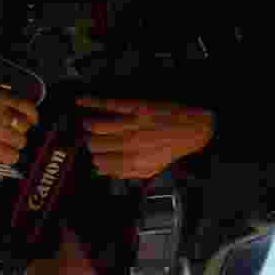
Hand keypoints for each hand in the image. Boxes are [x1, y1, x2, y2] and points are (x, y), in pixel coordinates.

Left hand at [0, 82, 38, 178]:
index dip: (8, 158)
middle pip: (19, 142)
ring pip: (24, 125)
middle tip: (5, 142)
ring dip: (21, 130)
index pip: (10, 156)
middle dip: (14, 145)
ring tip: (14, 130)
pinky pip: (25, 103)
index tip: (4, 155)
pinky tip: (32, 119)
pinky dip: (32, 113)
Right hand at [78, 97, 215, 179]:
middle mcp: (132, 144)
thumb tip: (103, 172)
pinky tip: (80, 101)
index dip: (95, 160)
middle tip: (90, 140)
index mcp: (135, 162)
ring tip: (87, 125)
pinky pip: (108, 105)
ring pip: (97, 127)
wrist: (194, 128)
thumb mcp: (151, 169)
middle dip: (90, 144)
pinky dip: (91, 102)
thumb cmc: (171, 149)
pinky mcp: (136, 107)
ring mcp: (133, 124)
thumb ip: (127, 173)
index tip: (93, 157)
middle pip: (96, 145)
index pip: (102, 164)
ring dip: (89, 126)